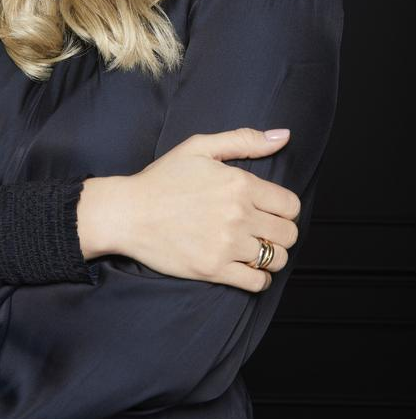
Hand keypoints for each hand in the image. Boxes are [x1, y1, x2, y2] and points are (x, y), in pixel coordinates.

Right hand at [101, 128, 300, 291]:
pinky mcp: (214, 269)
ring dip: (272, 255)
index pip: (291, 205)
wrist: (128, 212)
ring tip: (255, 248)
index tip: (270, 210)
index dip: (284, 208)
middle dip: (281, 232)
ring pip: (277, 258)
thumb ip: (244, 140)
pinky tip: (246, 267)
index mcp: (239, 183)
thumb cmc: (162, 178)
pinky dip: (259, 278)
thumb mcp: (200, 147)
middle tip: (263, 230)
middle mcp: (238, 215)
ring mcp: (227, 244)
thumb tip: (284, 136)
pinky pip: (257, 282)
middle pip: (289, 233)